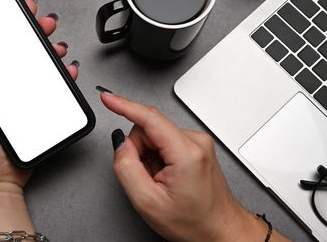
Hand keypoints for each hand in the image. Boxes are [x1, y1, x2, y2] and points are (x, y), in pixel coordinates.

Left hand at [0, 0, 77, 234]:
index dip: (8, 24)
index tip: (19, 10)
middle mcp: (2, 85)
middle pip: (22, 49)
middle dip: (36, 30)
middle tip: (45, 22)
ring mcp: (22, 95)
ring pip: (41, 64)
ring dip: (52, 49)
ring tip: (57, 45)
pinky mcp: (39, 108)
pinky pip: (55, 87)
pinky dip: (64, 75)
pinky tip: (67, 69)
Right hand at [101, 91, 287, 241]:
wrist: (219, 230)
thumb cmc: (193, 221)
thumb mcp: (148, 202)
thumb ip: (127, 168)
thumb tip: (120, 143)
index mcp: (186, 152)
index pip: (149, 118)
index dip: (124, 105)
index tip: (107, 97)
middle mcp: (196, 141)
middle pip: (149, 128)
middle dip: (139, 151)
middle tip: (146, 177)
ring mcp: (198, 142)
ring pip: (155, 135)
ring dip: (149, 156)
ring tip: (159, 180)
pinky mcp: (197, 146)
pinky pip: (165, 141)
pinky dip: (159, 158)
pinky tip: (166, 176)